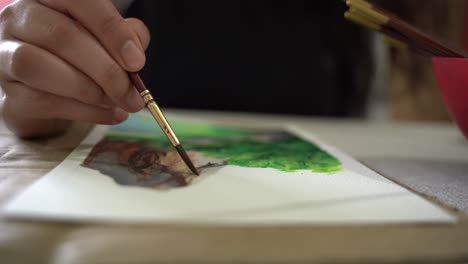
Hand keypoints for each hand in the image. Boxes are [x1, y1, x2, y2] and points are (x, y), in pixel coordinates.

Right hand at [0, 0, 149, 137]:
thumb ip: (127, 36)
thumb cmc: (83, 56)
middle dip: (106, 70)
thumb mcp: (108, 39)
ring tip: (116, 102)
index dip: (111, 31)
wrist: (52, 91)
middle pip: (60, 36)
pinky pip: (42, 101)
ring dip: (88, 90)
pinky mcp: (7, 92)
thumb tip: (134, 53)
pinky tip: (110, 114)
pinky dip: (85, 112)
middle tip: (132, 94)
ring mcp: (5, 54)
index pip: (78, 1)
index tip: (137, 62)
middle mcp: (18, 18)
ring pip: (39, 66)